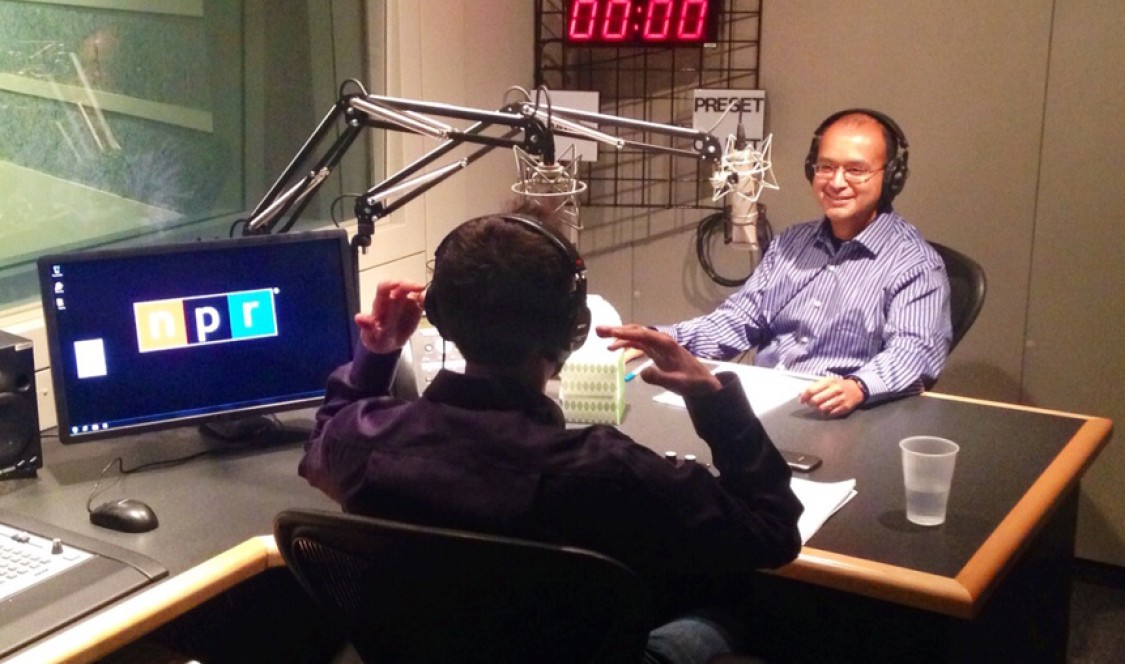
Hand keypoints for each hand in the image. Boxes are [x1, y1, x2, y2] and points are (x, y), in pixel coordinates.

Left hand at [355, 281, 424, 353]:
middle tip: (419, 288)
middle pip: (401, 286)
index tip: (398, 284)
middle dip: (409, 285)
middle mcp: (393, 300)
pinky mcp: (415, 309)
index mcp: (380, 305)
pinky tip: (429, 303)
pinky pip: (422, 301)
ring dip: (420, 291)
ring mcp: (405, 303)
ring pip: (413, 291)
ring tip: (425, 298)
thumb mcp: (370, 337)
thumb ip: (367, 327)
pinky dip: (427, 300)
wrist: (387, 345)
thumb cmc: (376, 339)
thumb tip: (359, 318)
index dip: (390, 284)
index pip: (383, 289)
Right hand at [596, 324, 719, 396]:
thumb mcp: (678, 383)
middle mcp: (660, 341)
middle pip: (636, 331)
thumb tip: (642, 373)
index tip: (610, 332)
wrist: (703, 383)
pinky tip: (614, 348)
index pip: (642, 335)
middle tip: (598, 331)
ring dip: (619, 335)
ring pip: (635, 336)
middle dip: (617, 330)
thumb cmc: (692, 382)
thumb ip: (660, 378)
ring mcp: (658, 345)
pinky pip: (638, 343)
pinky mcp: (656, 351)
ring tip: (601, 337)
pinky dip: (625, 343)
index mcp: (665, 344)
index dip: (626, 333)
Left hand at [799, 376, 864, 417]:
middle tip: (811, 404)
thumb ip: (814, 387)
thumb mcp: (826, 381)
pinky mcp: (845, 407)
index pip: (812, 390)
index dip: (804, 396)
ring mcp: (841, 399)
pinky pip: (831, 413)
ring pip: (822, 408)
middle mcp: (836, 389)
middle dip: (811, 404)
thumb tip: (800, 395)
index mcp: (829, 381)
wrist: (856, 389)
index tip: (802, 400)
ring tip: (819, 407)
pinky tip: (827, 410)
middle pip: (816, 400)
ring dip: (818, 409)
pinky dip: (826, 413)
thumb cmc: (837, 385)